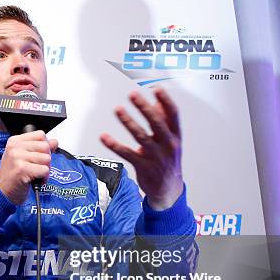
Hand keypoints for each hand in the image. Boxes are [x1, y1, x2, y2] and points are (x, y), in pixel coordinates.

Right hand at [0, 130, 57, 204]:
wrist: (2, 192)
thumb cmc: (13, 176)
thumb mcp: (23, 157)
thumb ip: (38, 148)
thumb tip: (54, 142)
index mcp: (14, 141)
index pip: (40, 135)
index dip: (45, 146)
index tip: (39, 156)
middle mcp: (15, 147)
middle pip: (45, 146)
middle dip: (46, 160)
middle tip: (36, 168)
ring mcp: (17, 157)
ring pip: (47, 158)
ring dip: (45, 170)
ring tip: (34, 175)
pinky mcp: (22, 169)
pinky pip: (45, 170)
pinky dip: (44, 178)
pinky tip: (35, 180)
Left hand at [100, 88, 182, 209]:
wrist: (168, 191)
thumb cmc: (167, 161)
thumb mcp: (169, 141)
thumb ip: (163, 122)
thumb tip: (156, 102)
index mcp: (176, 136)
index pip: (173, 115)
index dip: (165, 101)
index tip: (156, 88)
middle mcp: (168, 146)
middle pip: (157, 123)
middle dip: (144, 108)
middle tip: (133, 94)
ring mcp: (156, 157)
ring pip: (141, 137)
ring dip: (128, 122)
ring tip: (118, 109)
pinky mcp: (143, 167)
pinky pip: (127, 154)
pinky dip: (114, 144)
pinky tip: (104, 137)